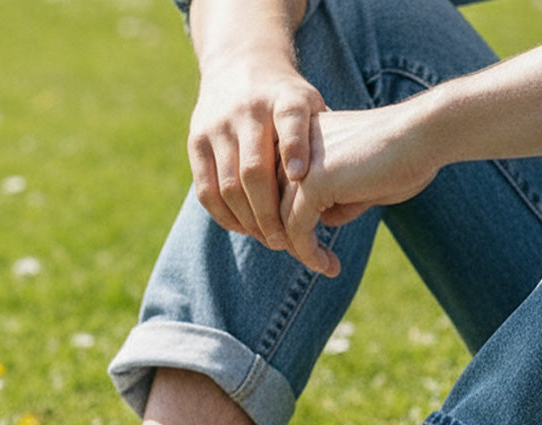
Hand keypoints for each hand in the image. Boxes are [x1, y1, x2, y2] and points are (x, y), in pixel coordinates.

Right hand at [188, 55, 324, 249]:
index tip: (300, 177)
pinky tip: (244, 228)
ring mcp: (217, 125)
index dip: (294, 148)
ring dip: (248, 220)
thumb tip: (346, 200)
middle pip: (253, 169)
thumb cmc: (288, 104)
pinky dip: (225, 215)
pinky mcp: (196, 141)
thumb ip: (323, 146)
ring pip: (228, 186)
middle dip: (269, 212)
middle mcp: (248, 109)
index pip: (289, 120)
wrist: (239, 65)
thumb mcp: (312, 109)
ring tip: (267, 239)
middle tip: (284, 242)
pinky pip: (207, 190)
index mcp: (284, 97)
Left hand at [281, 104, 439, 273]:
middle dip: (293, 241)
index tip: (312, 246)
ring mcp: (298, 163)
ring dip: (302, 252)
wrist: (426, 134)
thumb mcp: (354, 183)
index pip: (278, 188)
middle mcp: (291, 146)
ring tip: (327, 268)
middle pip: (275, 206)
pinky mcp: (310, 183)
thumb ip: (330, 200)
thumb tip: (312, 228)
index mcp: (299, 136)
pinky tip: (327, 266)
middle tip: (320, 262)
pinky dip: (310, 253)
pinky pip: (298, 230)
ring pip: (282, 222)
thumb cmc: (399, 156)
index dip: (289, 222)